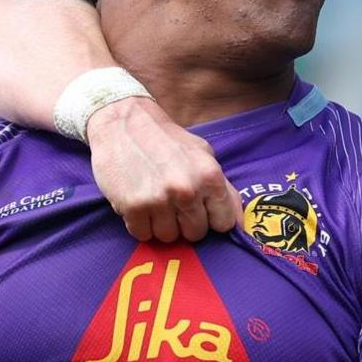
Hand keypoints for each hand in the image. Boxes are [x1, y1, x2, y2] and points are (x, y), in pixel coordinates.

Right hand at [86, 96, 240, 243]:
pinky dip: (139, 225)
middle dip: (185, 223)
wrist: (122, 123)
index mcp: (210, 176)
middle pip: (196, 234)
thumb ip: (222, 187)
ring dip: (161, 225)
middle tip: (172, 202)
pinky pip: (143, 235)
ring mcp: (160, 200)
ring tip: (153, 200)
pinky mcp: (133, 207)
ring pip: (169, 238)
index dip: (211, 219)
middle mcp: (187, 190)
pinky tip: (138, 203)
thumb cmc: (166, 140)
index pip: (224, 223)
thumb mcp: (202, 154)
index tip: (200, 210)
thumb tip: (239, 222)